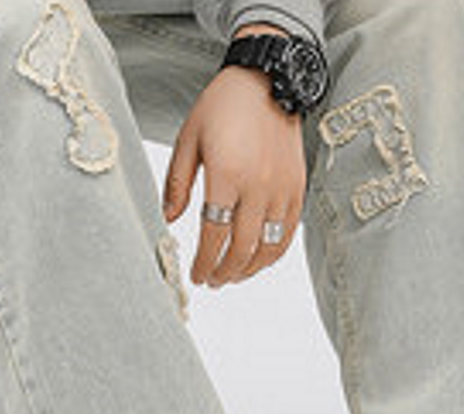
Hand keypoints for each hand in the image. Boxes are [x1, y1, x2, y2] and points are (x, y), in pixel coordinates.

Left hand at [162, 26, 306, 288]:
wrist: (267, 81)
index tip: (195, 275)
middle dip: (223, 272)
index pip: (214, 234)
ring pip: (267, 247)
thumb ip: (177, 183)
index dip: (204, 262)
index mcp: (227, 174)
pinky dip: (272, 254)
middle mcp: (258, 186)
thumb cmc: (223, 107)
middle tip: (211, 281)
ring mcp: (281, 190)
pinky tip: (257, 260)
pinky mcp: (297, 190)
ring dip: (248, 270)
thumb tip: (166, 220)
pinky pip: (287, 234)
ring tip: (232, 276)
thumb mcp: (189, 140)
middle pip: (241, 248)